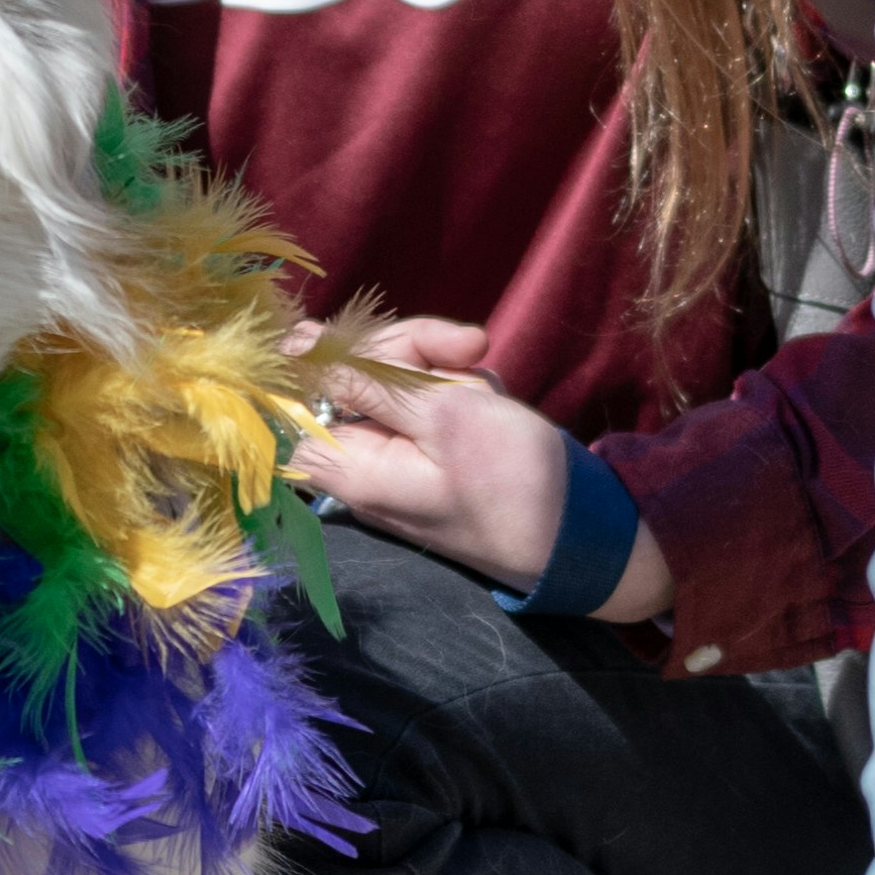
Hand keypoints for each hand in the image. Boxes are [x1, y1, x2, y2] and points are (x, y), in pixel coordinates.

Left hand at [294, 315, 672, 621]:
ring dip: (448, 372)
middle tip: (474, 350)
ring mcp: (400, 456)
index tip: (369, 341)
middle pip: (356, 374)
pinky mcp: (432, 451)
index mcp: (352, 465)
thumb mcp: (444, 415)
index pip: (302, 395)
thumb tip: (295, 351)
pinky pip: (430, 401)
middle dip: (413, 353)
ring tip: (492, 392)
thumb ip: (366, 380)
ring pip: (399, 379)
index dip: (329, 357)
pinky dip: (463, 392)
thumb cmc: (514, 479)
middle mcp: (365, 462)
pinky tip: (496, 401)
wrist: (580, 534)